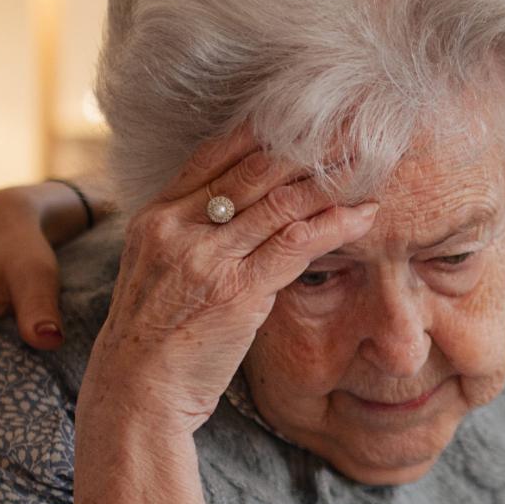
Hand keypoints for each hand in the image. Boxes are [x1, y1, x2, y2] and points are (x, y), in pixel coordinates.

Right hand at [78, 131, 377, 438]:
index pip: (214, 154)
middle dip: (307, 145)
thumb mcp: (157, 269)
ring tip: (367, 163)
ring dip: (330, 180)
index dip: (263, 130)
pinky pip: (296, 244)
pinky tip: (364, 214)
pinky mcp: (238, 292)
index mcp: (156, 216)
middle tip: (351, 127)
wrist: (137, 389)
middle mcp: (178, 228)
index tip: (304, 114)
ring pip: (280, 202)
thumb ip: (189, 232)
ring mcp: (208, 259)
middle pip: (254, 168)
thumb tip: (238, 206)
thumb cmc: (154, 335)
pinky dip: (334, 225)